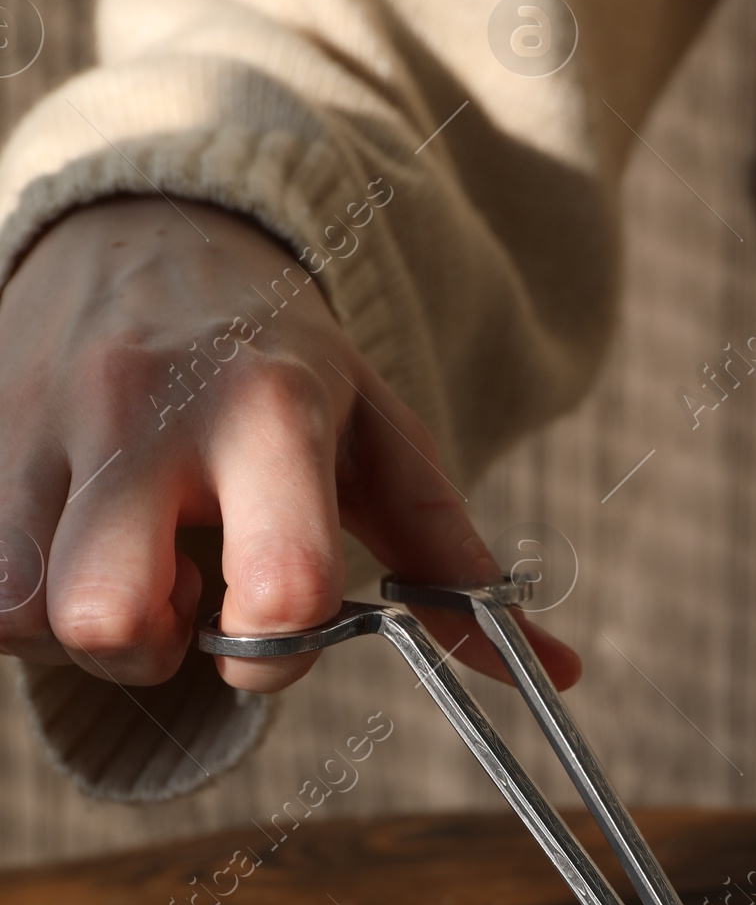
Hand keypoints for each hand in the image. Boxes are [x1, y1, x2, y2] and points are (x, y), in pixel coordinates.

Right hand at [0, 197, 579, 693]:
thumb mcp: (382, 442)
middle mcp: (137, 412)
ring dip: (68, 624)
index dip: (273, 653)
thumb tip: (553, 675)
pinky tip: (65, 542)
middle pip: (103, 621)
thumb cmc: (282, 366)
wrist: (152, 229)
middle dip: (142, 652)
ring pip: (13, 609)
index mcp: (267, 416)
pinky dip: (13, 589)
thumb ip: (456, 566)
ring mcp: (32, 418)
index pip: (277, 589)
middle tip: (177, 602)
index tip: (274, 626)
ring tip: (118, 562)